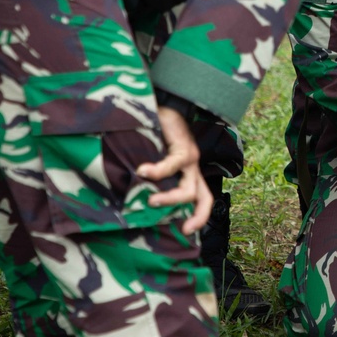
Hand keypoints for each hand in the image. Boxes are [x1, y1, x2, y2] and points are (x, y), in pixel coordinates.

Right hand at [136, 105, 211, 233]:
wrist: (161, 104)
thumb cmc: (155, 135)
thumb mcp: (154, 161)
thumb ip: (151, 180)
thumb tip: (132, 199)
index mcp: (189, 174)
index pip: (204, 199)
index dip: (200, 217)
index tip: (186, 232)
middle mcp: (193, 168)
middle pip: (202, 197)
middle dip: (194, 216)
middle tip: (178, 227)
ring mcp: (191, 157)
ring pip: (189, 187)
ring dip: (171, 197)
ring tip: (151, 200)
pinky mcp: (183, 145)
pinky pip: (174, 163)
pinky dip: (158, 171)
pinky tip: (143, 171)